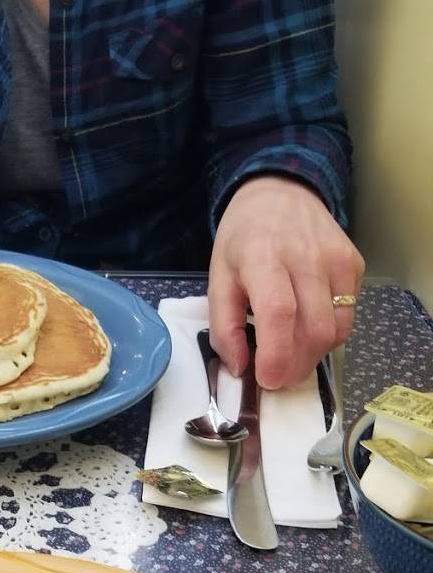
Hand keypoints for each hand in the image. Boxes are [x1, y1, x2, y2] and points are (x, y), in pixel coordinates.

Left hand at [208, 176, 364, 389]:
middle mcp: (306, 258)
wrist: (281, 192)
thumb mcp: (218, 277)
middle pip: (314, 330)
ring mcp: (337, 260)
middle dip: (295, 366)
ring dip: (313, 355)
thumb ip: (223, 326)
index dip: (277, 356)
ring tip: (291, 354)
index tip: (267, 380)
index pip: (279, 314)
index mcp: (263, 257)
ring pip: (337, 330)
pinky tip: (307, 327)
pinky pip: (348, 316)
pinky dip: (328, 334)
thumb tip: (239, 369)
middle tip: (277, 375)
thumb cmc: (243, 239)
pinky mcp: (355, 264)